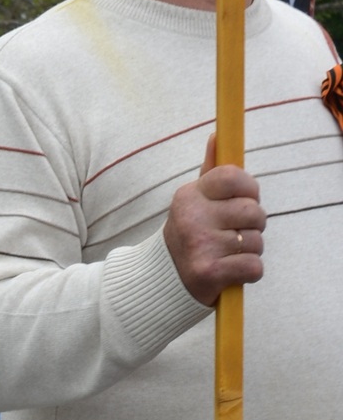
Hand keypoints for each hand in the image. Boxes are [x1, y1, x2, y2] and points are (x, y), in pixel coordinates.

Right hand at [164, 147, 264, 305]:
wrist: (163, 283)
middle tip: (234, 234)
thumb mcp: (193, 202)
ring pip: (256, 241)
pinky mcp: (208, 272)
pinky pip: (254, 266)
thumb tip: (218, 136)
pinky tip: (231, 273)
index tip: (245, 200)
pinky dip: (249, 273)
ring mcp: (200, 245)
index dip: (250, 189)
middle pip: (253, 211)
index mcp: (189, 195)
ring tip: (228, 255)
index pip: (235, 177)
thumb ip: (210, 172)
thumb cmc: (188, 237)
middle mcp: (192, 217)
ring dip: (250, 251)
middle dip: (253, 225)